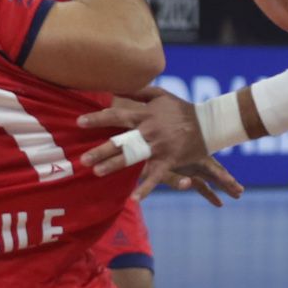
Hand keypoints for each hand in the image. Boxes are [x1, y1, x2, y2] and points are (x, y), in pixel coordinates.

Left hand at [78, 89, 242, 201]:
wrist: (208, 124)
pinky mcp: (169, 160)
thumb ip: (138, 91)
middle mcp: (148, 131)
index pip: (117, 115)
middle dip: (100, 150)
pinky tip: (134, 199)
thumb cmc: (181, 108)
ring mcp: (158, 147)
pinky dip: (146, 188)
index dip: (97, 118)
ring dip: (114, 165)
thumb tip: (116, 88)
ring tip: (97, 172)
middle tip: (83, 159)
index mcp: (145, 115)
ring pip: (133, 158)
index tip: (79, 122)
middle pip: (120, 141)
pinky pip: (156, 176)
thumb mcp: (161, 95)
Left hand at [138, 155, 242, 206]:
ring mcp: (191, 169)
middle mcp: (193, 162)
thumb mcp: (160, 169)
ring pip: (211, 179)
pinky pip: (202, 186)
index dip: (223, 176)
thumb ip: (173, 179)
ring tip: (238, 195)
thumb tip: (188, 185)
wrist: (140, 149)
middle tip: (240, 191)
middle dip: (228, 182)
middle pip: (215, 173)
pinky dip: (210, 194)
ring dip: (224, 187)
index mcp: (190, 157)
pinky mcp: (186, 176)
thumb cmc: (148, 158)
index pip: (211, 168)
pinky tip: (220, 204)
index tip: (233, 183)